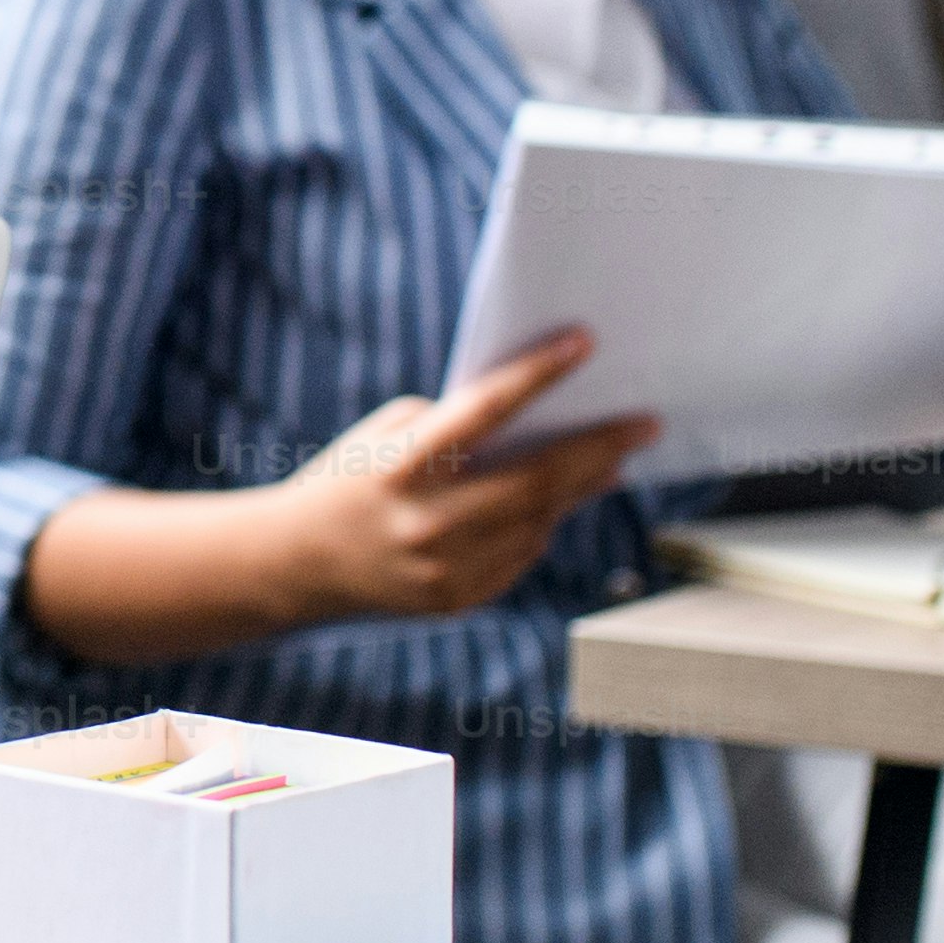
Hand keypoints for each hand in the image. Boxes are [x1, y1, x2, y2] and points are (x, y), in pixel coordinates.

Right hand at [263, 327, 656, 624]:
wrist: (298, 564)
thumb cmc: (349, 479)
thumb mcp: (388, 436)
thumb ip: (456, 428)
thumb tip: (542, 424)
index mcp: (400, 467)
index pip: (484, 412)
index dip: (539, 375)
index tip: (585, 343)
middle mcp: (426, 523)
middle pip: (537, 480)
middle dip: (599, 447)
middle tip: (645, 422)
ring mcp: (445, 569)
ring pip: (540, 522)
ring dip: (581, 486)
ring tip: (612, 457)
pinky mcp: (458, 599)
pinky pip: (522, 555)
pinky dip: (542, 524)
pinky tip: (555, 502)